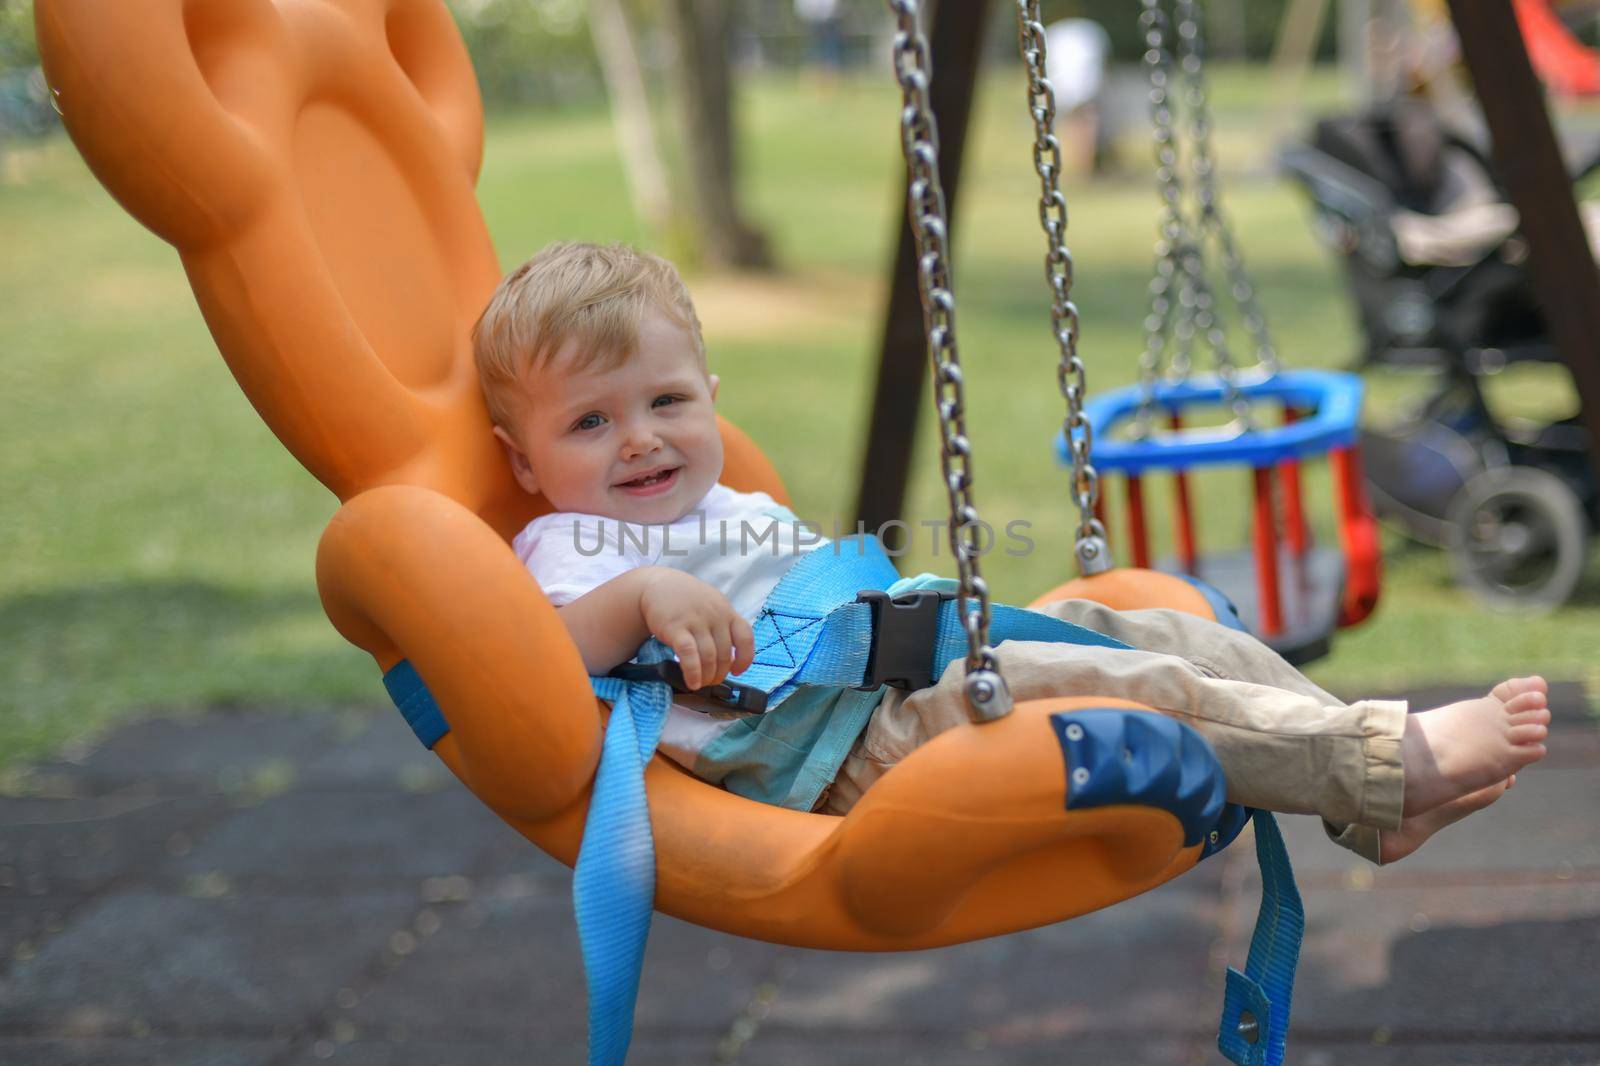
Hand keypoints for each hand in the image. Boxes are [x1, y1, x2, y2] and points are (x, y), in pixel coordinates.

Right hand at [638, 570, 755, 689]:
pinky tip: (692, 683)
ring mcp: (696, 621)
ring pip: (708, 657)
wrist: (658, 585)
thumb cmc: (687, 600)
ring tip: (701, 684)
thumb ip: (723, 626)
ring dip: (707, 677)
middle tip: (712, 682)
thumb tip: (731, 658)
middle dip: (719, 674)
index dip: (744, 659)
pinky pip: (689, 655)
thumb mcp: (712, 605)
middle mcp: (715, 616)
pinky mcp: (676, 628)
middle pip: (724, 654)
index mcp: (727, 611)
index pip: (745, 638)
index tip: (737, 671)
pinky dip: (693, 672)